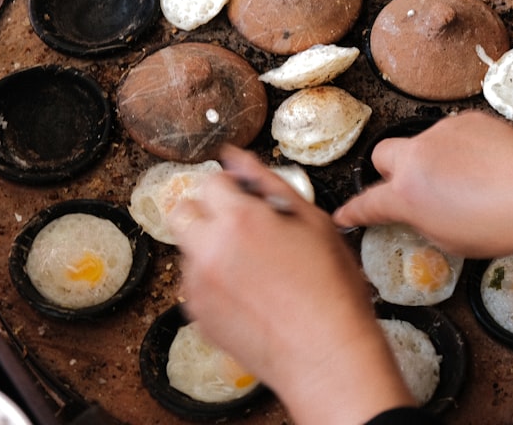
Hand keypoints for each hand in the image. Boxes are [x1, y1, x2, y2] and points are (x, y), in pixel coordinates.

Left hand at [173, 146, 413, 423]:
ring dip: (210, 248)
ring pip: (188, 249)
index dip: (231, 187)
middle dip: (206, 212)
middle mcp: (209, 250)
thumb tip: (238, 157)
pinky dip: (213, 281)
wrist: (326, 356)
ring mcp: (198, 286)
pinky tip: (249, 293)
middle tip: (241, 227)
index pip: (209, 181)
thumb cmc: (330, 290)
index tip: (248, 199)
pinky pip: (194, 284)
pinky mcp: (197, 316)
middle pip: (182, 211)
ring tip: (254, 267)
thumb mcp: (313, 222)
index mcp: (239, 219)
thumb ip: (268, 182)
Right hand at [333, 110, 512, 256]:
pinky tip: (484, 164)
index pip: (367, 204)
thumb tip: (418, 212)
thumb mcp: (452, 241)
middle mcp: (415, 158)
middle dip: (391, 171)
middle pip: (381, 155)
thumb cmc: (503, 222)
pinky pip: (451, 134)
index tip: (345, 214)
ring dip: (434, 160)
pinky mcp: (464, 119)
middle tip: (415, 188)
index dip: (353, 212)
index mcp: (407, 195)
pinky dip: (460, 148)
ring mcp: (439, 134)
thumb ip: (422, 221)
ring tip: (468, 181)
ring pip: (421, 144)